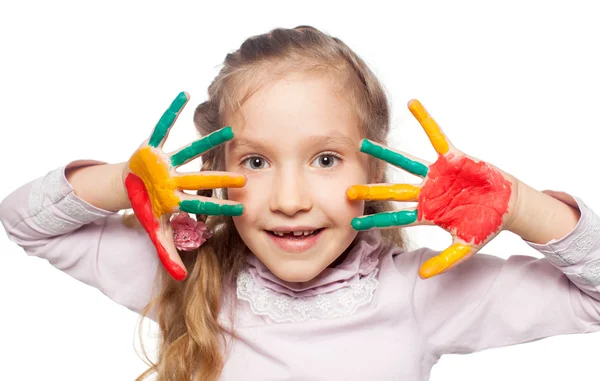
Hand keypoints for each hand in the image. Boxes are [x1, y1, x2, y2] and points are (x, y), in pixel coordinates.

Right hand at [124, 92, 245, 280]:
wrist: (125, 185)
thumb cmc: (145, 205)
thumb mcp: (155, 230)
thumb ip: (168, 253)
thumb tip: (182, 278)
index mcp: (178, 198)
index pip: (203, 204)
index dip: (220, 207)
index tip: (242, 209)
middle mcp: (177, 178)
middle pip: (202, 178)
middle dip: (221, 179)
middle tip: (245, 176)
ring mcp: (167, 162)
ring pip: (190, 151)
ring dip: (208, 141)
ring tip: (230, 130)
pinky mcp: (152, 146)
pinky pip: (162, 127)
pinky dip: (170, 111)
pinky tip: (184, 94)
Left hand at [346, 100, 517, 278]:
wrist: (508, 205)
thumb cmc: (485, 225)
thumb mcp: (465, 248)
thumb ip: (445, 261)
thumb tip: (423, 276)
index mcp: (427, 213)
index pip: (396, 217)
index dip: (376, 220)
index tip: (354, 224)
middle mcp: (427, 192)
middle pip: (393, 190)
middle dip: (371, 191)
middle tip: (347, 191)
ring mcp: (437, 174)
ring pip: (406, 162)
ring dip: (386, 153)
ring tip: (365, 143)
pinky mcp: (452, 158)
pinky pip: (436, 136)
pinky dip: (425, 121)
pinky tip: (412, 104)